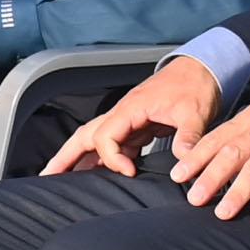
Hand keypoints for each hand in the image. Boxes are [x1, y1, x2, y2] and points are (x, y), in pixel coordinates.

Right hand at [47, 55, 222, 175]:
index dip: (112, 157)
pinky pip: (113, 145)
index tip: (130, 172)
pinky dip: (102, 159)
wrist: (202, 69)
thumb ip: (188, 136)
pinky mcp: (137, 127)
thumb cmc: (195, 84)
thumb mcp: (195, 111)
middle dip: (65, 156)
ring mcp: (128, 121)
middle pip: (85, 135)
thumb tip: (184, 161)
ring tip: (61, 180)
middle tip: (47, 177)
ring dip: (78, 158)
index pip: (105, 136)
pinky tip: (97, 174)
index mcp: (131, 108)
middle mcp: (123, 114)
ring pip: (94, 140)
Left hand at [174, 80, 249, 221]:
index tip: (179, 175)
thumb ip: (236, 135)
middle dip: (210, 177)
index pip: (215, 140)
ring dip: (238, 192)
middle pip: (231, 155)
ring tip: (224, 212)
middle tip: (195, 198)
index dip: (195, 158)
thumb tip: (210, 157)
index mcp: (246, 123)